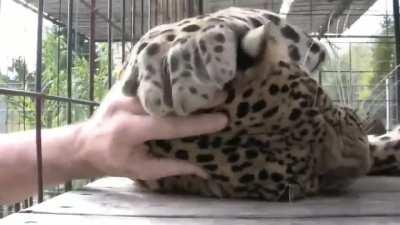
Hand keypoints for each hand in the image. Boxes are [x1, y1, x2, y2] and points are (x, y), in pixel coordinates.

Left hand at [75, 82, 227, 179]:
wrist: (84, 143)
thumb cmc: (113, 160)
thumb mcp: (140, 169)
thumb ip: (171, 167)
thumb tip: (202, 169)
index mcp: (129, 130)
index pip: (169, 125)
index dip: (197, 123)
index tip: (222, 119)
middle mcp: (126, 105)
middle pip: (167, 99)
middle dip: (196, 97)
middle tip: (222, 94)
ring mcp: (124, 91)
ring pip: (160, 85)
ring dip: (185, 85)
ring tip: (209, 83)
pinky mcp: (124, 84)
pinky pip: (151, 80)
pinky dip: (171, 80)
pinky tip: (187, 76)